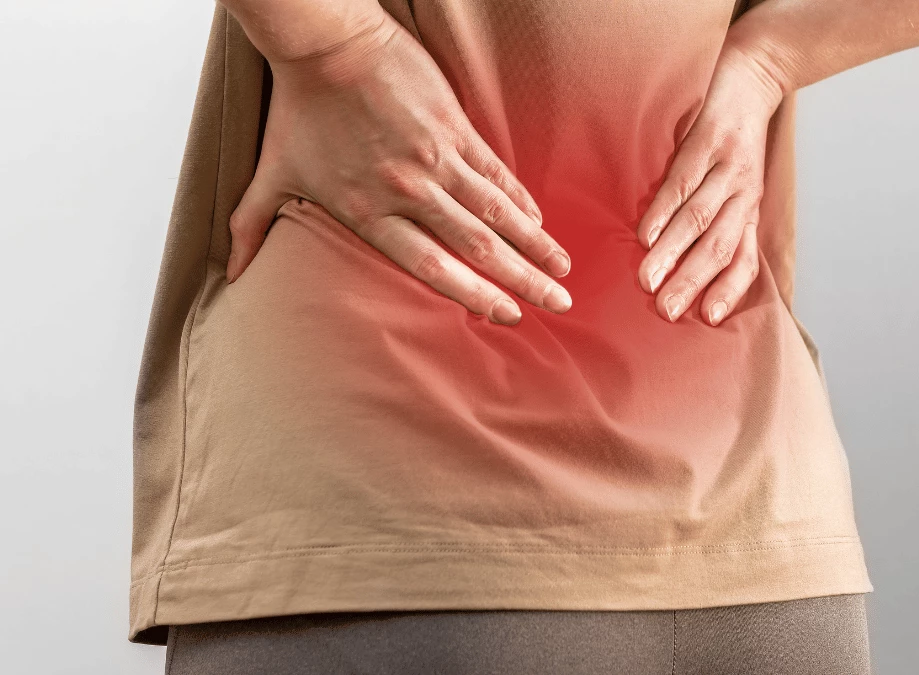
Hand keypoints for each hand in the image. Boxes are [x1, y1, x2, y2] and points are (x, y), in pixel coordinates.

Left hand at [226, 9, 571, 325]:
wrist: (327, 43)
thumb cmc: (298, 109)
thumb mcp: (271, 172)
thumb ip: (251, 227)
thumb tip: (229, 274)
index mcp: (368, 212)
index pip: (432, 268)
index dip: (474, 296)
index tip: (506, 315)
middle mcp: (406, 192)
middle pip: (476, 247)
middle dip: (522, 281)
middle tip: (557, 305)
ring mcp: (435, 158)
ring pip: (495, 212)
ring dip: (533, 244)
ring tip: (562, 269)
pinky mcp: (453, 127)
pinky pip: (494, 171)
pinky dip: (520, 198)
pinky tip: (540, 220)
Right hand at [636, 43, 783, 324]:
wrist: (754, 77)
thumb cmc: (737, 143)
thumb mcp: (739, 186)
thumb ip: (720, 223)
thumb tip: (684, 271)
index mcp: (748, 211)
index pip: (744, 259)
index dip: (729, 290)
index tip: (707, 319)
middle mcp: (742, 195)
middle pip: (718, 247)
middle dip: (692, 282)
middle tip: (666, 311)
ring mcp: (725, 168)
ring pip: (699, 219)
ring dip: (673, 252)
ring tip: (648, 280)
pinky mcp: (707, 142)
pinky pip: (684, 182)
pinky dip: (664, 210)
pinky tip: (646, 233)